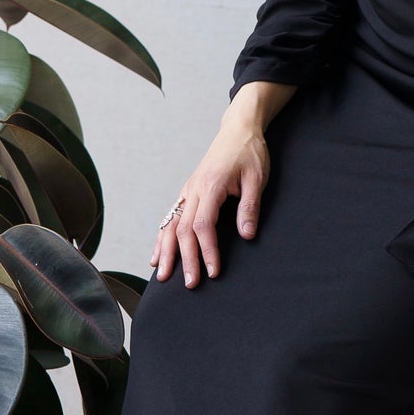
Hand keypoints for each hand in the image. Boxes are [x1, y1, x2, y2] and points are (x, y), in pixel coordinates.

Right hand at [152, 100, 271, 285]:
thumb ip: (249, 207)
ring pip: (170, 225)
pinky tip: (156, 255)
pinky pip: (169, 218)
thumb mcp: (257, 178)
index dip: (207, 250)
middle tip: (190, 284)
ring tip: (162, 276)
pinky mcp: (187, 192)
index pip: (203, 226)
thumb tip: (247, 236)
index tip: (213, 271)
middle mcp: (193, 190)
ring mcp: (187, 191)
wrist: (238, 130)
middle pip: (182, 230)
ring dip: (166, 251)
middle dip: (185, 259)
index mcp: (210, 186)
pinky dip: (161, 238)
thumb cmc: (250, 153)